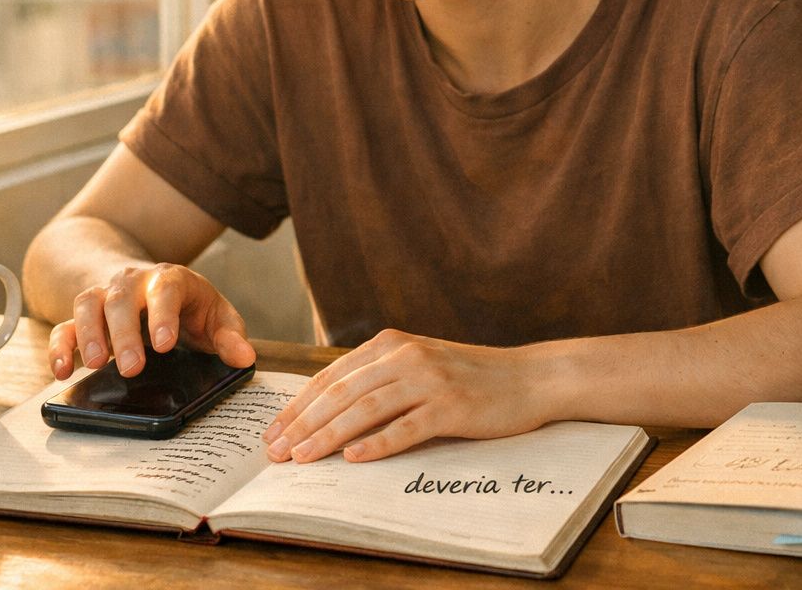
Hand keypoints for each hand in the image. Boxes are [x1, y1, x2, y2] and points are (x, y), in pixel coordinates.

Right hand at [47, 262, 255, 379]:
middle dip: (124, 334)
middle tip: (132, 368)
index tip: (164, 344)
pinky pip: (65, 325)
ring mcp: (105, 296)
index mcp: (170, 280)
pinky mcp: (85, 317)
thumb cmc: (190, 306)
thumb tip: (245, 357)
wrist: (151, 285)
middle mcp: (133, 282)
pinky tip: (62, 370)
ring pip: (88, 304)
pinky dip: (60, 346)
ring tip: (94, 365)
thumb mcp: (217, 317)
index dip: (163, 315)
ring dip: (88, 334)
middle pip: (122, 299)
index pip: (166, 290)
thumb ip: (231, 336)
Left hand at [261, 329, 545, 463]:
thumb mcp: (418, 363)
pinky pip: (406, 427)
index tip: (273, 431)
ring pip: (365, 410)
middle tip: (275, 451)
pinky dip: (377, 444)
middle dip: (302, 424)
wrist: (529, 377)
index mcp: (391, 343)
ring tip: (302, 458)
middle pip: (341, 393)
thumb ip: (378, 377)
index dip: (298, 405)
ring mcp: (429, 380)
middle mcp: (406, 356)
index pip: (331, 376)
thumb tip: (327, 409)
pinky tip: (353, 459)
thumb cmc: (470, 376)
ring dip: (328, 436)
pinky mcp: (451, 406)